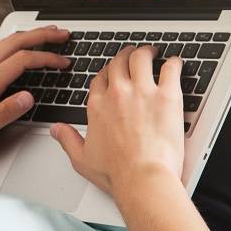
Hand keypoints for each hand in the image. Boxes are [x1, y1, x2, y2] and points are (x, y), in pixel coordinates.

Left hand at [0, 26, 69, 162]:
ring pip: (6, 45)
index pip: (21, 61)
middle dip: (41, 35)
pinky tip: (24, 51)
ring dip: (29, 37)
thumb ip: (4, 113)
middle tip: (63, 34)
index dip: (46, 58)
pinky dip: (17, 47)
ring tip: (49, 35)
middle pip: (14, 43)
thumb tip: (28, 97)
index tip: (64, 62)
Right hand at [50, 45, 184, 196]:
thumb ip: (68, 140)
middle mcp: (117, 94)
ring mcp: (142, 92)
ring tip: (152, 52)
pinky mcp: (167, 95)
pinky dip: (174, 63)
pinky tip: (174, 64)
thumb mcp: (82, 159)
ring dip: (147, 52)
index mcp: (97, 106)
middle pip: (119, 62)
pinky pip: (171, 68)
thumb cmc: (116, 173)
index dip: (107, 73)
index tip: (114, 74)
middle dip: (126, 55)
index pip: (100, 78)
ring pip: (142, 58)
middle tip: (133, 55)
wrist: (142, 179)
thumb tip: (56, 130)